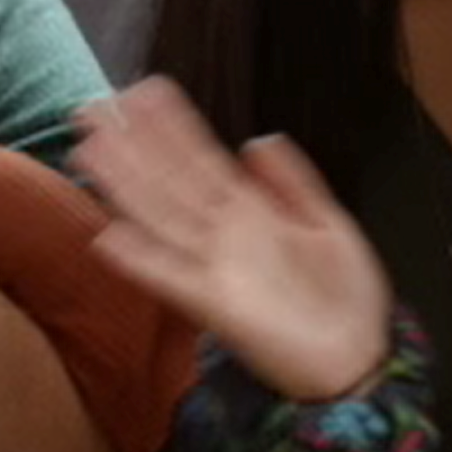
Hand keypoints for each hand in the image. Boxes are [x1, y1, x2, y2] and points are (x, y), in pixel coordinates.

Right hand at [72, 74, 394, 401]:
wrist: (360, 360)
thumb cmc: (344, 296)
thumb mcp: (329, 225)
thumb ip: (294, 182)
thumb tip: (258, 138)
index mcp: (250, 211)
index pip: (200, 159)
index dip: (172, 126)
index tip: (143, 90)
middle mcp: (224, 234)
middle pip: (169, 181)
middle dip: (132, 145)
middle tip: (94, 107)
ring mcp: (216, 267)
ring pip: (162, 217)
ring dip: (125, 186)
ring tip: (92, 150)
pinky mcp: (216, 306)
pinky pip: (172, 278)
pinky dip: (142, 260)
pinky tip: (110, 238)